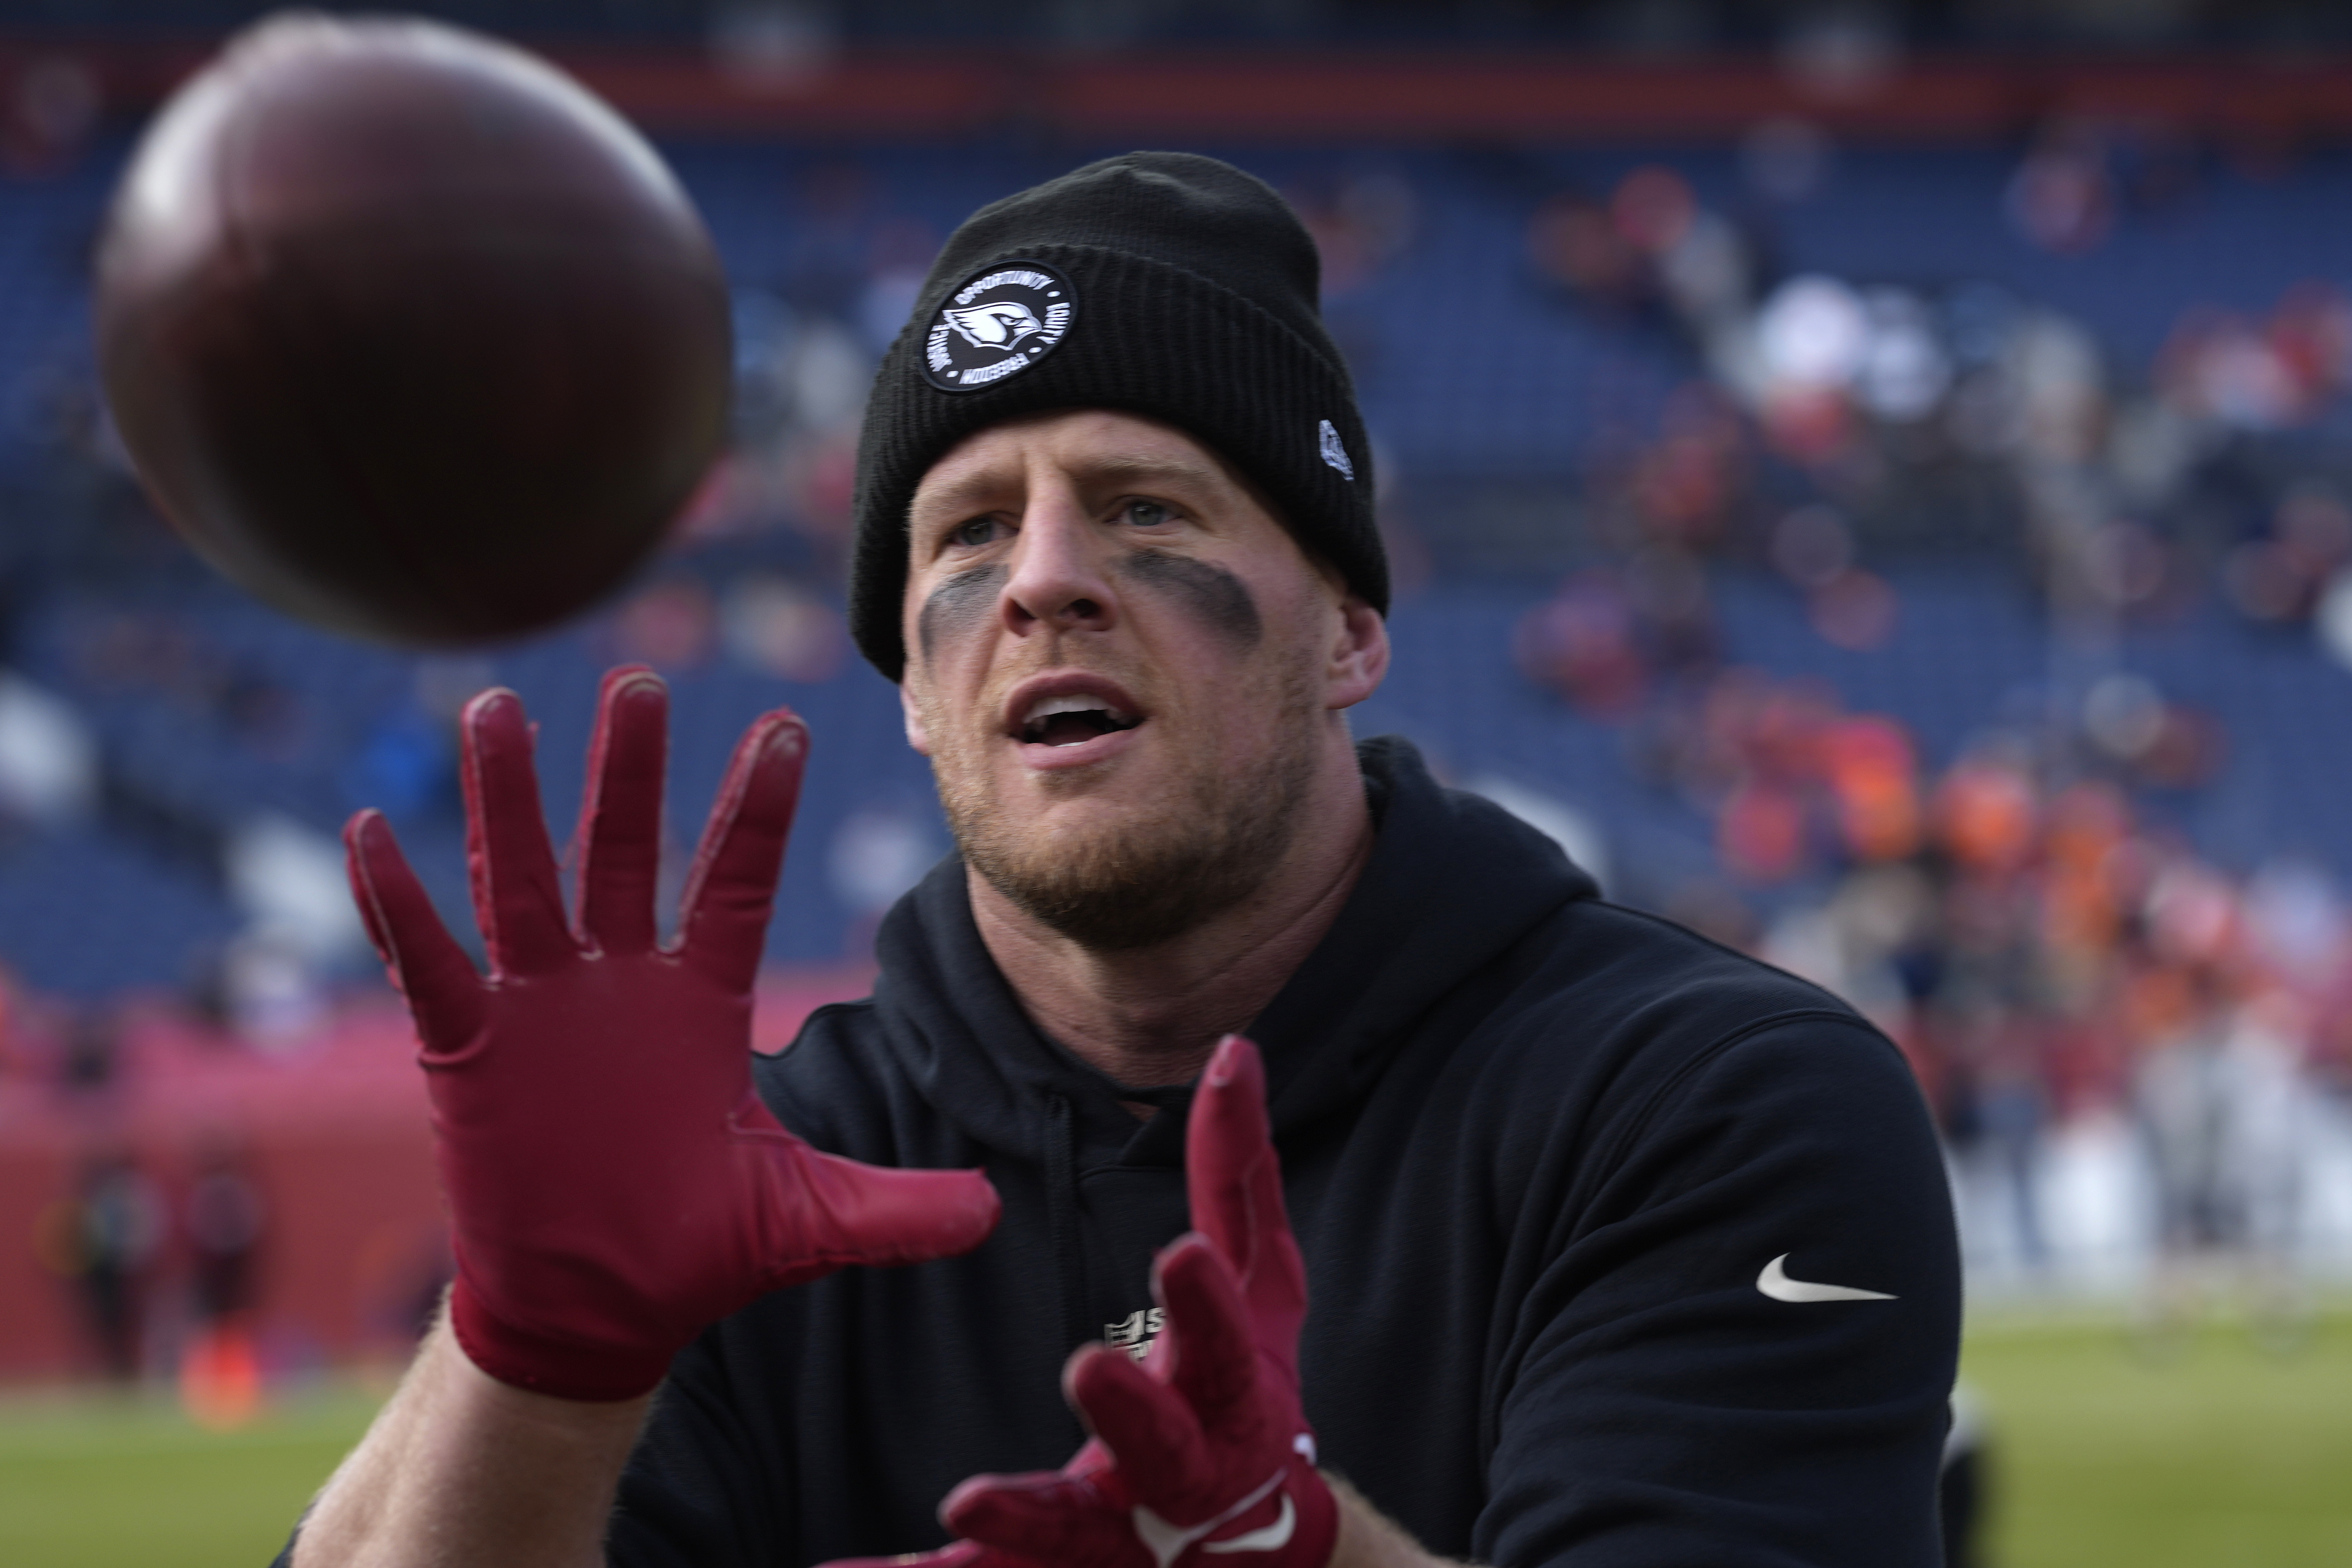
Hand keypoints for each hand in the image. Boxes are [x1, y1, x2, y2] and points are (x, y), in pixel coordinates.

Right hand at [344, 667, 999, 1400]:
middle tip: (638, 680)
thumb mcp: (807, 1220)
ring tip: (497, 709)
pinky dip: (398, 905)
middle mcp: (620, 986)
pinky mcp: (469, 1050)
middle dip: (629, 771)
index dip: (759, 810)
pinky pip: (425, 964)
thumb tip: (995, 1210)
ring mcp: (539, 1009)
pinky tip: (368, 835)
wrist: (599, 1312)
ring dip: (507, 800)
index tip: (787, 727)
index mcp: (702, 1003)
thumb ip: (899, 1208)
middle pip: (623, 855)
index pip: (735, 882)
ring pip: (520, 881)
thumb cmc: (696, 1250)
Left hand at [831, 1036, 1335, 1567]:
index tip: (1175, 1253)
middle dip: (1131, 1411)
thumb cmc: (1253, 1384)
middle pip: (1164, 1447)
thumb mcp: (1261, 1279)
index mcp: (1232, 1390)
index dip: (1208, 1303)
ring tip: (964, 1499)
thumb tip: (1233, 1047)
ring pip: (1073, 1532)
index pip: (1226, 1340)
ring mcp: (1124, 1532)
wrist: (1262, 1550)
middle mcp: (1186, 1470)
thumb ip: (1238, 1170)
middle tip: (1083, 1366)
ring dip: (1024, 1517)